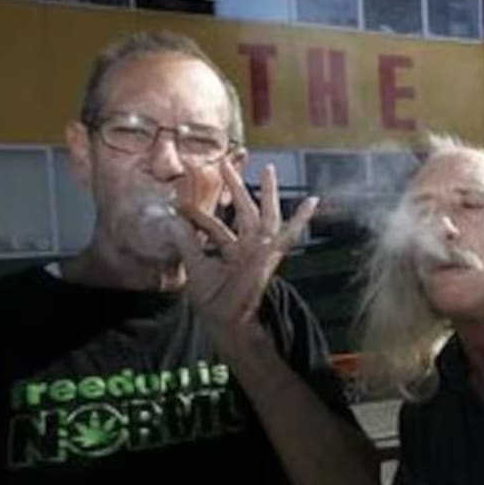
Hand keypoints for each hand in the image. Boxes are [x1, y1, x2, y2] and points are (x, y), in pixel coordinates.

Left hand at [171, 160, 317, 352]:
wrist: (227, 321)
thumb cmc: (213, 302)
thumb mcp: (195, 268)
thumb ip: (186, 243)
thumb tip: (171, 218)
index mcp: (231, 252)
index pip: (214, 226)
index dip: (196, 213)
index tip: (178, 201)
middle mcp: (248, 248)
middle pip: (244, 211)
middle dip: (236, 187)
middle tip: (227, 163)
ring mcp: (261, 250)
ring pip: (265, 214)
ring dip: (266, 192)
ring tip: (268, 169)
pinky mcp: (270, 254)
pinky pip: (289, 234)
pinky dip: (301, 218)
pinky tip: (313, 201)